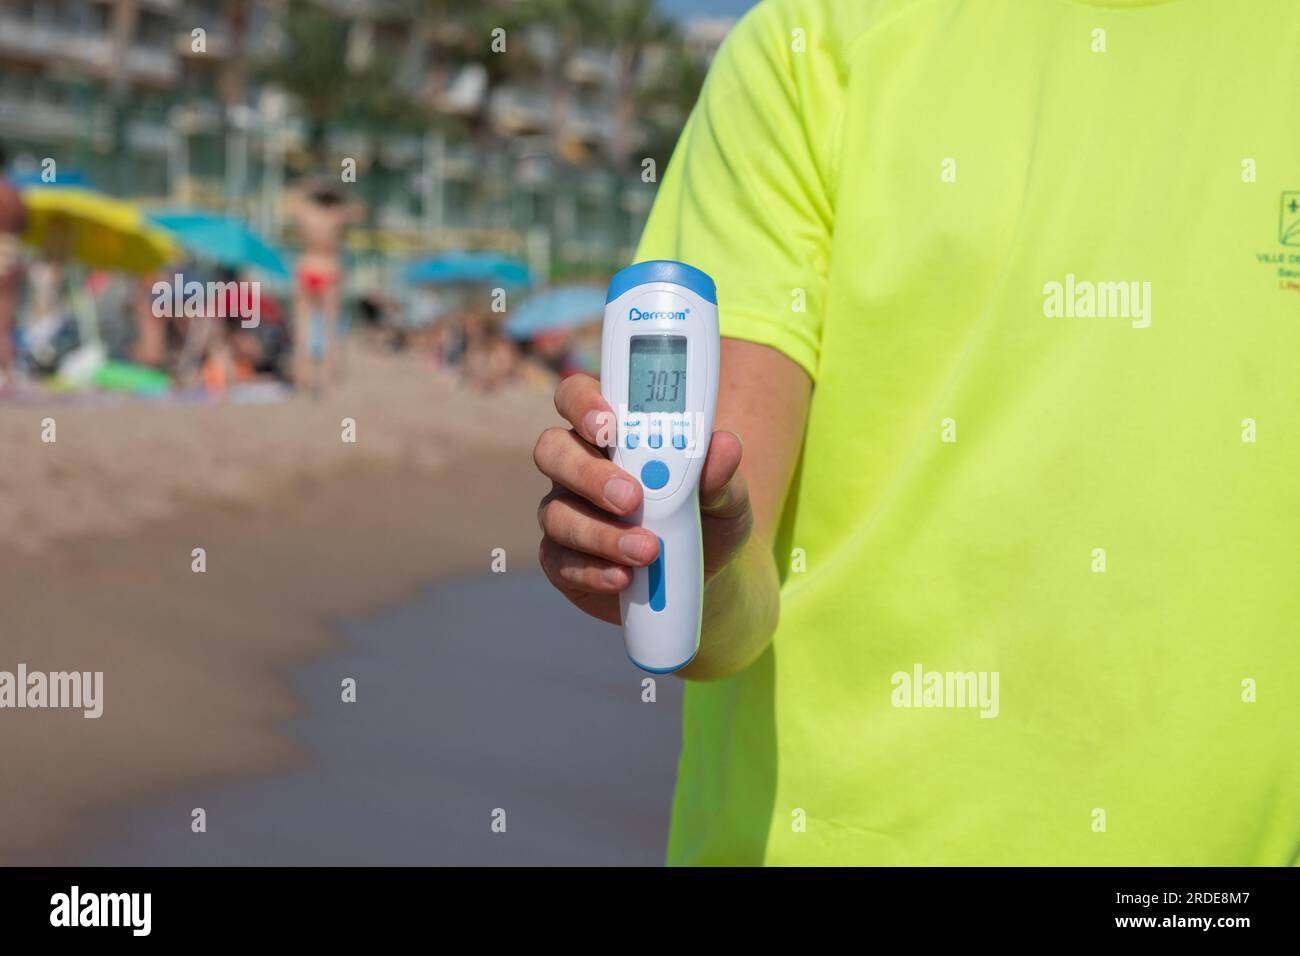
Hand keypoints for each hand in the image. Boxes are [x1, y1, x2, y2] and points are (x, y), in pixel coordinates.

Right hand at [533, 373, 749, 624]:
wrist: (704, 575)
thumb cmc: (707, 516)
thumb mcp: (725, 494)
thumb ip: (720, 471)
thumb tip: (725, 446)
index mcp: (611, 432)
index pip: (577, 397)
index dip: (583, 403)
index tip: (609, 423)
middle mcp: (578, 466)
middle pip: (553, 450)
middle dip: (588, 473)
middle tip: (631, 497)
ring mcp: (565, 512)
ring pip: (556, 513)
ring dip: (600, 533)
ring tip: (648, 551)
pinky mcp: (562, 560)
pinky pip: (560, 561)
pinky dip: (593, 571)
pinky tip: (623, 578)